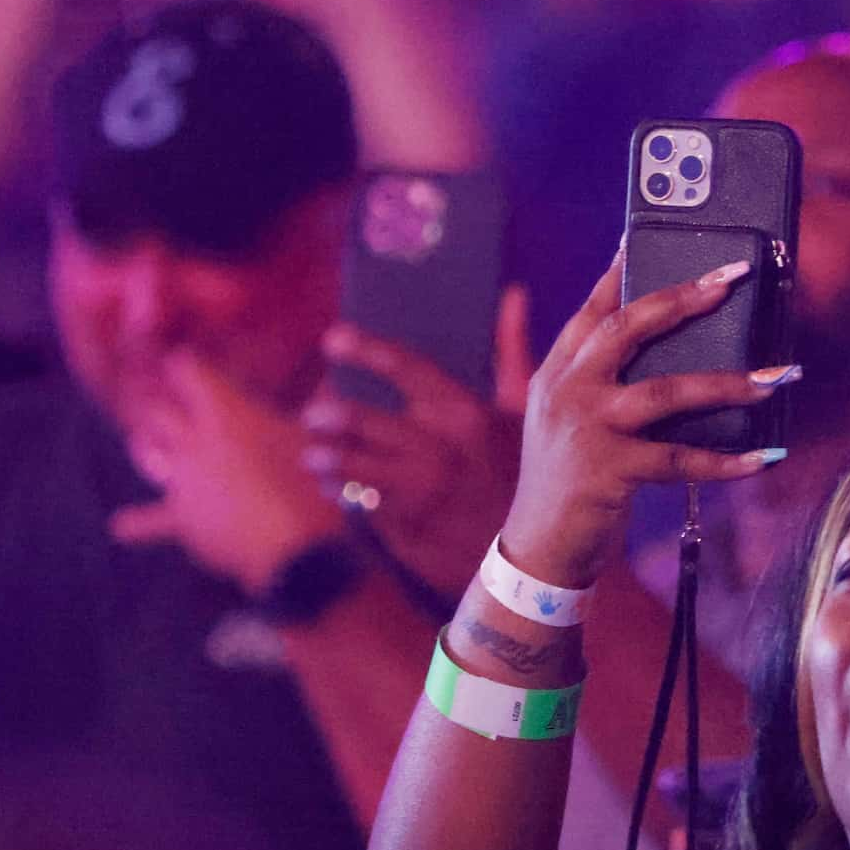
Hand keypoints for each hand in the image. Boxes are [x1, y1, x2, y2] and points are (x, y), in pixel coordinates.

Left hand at [112, 353, 345, 593]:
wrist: (293, 546)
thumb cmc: (313, 483)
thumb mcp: (319, 438)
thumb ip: (320, 406)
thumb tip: (329, 382)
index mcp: (225, 412)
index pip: (188, 372)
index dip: (184, 364)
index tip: (183, 359)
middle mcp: (194, 440)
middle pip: (160, 412)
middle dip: (160, 402)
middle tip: (158, 395)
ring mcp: (183, 481)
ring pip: (149, 454)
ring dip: (146, 445)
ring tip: (139, 440)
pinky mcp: (183, 519)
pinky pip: (154, 522)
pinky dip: (138, 524)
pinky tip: (120, 526)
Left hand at [304, 296, 529, 599]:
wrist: (538, 557)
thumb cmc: (527, 472)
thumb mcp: (526, 413)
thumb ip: (510, 350)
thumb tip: (512, 292)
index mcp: (465, 415)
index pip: (405, 367)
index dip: (364, 349)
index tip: (331, 340)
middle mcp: (437, 452)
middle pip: (357, 421)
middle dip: (324, 415)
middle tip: (312, 415)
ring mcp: (419, 495)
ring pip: (348, 467)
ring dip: (325, 459)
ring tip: (315, 455)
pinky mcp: (406, 532)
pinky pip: (361, 507)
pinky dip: (348, 496)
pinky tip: (343, 489)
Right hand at [496, 259, 793, 589]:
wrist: (539, 547)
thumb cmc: (568, 479)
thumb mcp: (570, 420)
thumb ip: (602, 382)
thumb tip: (673, 351)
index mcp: (558, 373)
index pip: (593, 309)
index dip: (622, 271)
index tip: (646, 235)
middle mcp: (568, 391)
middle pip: (627, 328)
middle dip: (683, 298)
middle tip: (732, 279)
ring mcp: (587, 429)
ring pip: (666, 390)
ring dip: (728, 383)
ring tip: (776, 377)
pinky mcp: (610, 471)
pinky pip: (680, 460)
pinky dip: (727, 461)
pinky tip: (764, 457)